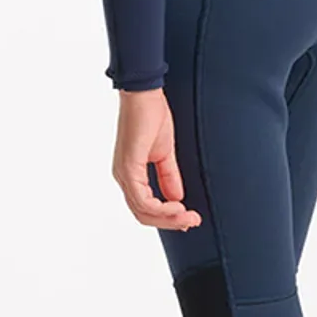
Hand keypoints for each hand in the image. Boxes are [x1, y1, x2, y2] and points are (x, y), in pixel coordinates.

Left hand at [112, 88, 203, 230]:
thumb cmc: (151, 115)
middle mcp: (123, 177)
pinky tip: (177, 205)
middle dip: (170, 222)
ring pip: (142, 211)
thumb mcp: (164, 153)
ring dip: (168, 218)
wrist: (144, 94)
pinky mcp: (128, 167)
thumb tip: (177, 198)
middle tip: (192, 222)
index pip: (145, 207)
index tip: (190, 218)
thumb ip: (169, 177)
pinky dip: (161, 207)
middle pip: (142, 214)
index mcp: (131, 174)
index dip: (167, 217)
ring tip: (188, 217)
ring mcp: (124, 173)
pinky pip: (142, 199)